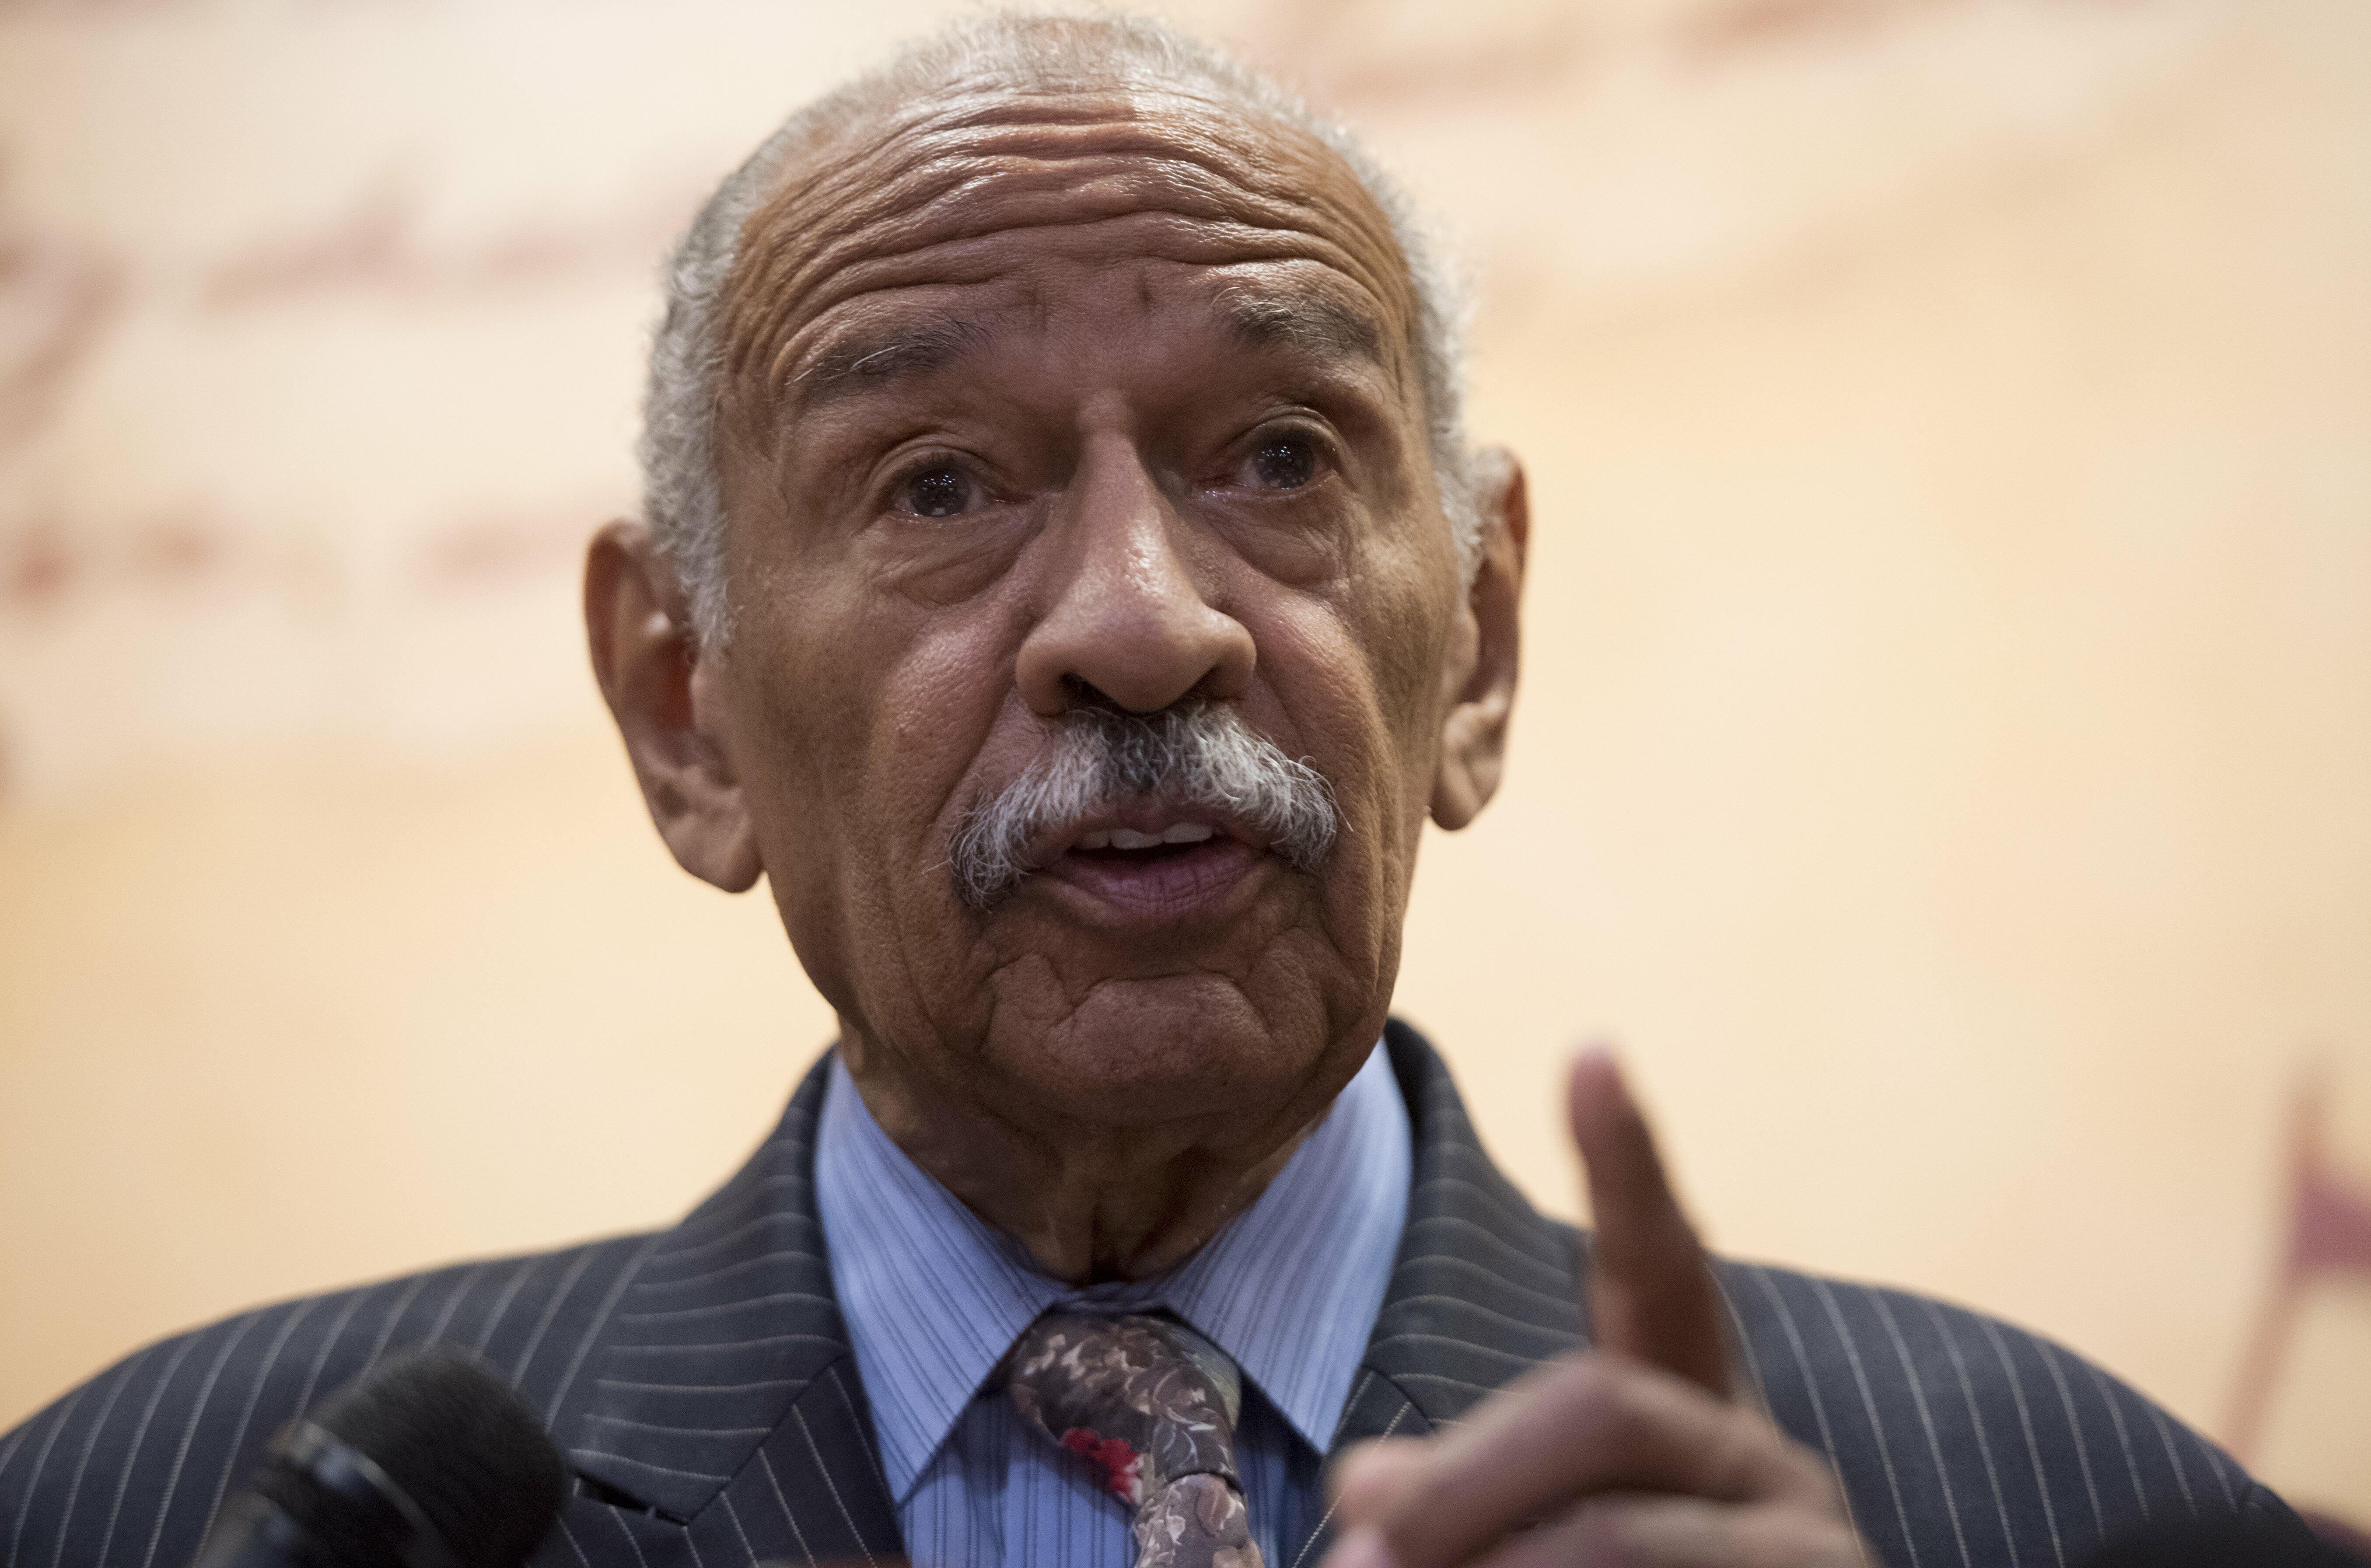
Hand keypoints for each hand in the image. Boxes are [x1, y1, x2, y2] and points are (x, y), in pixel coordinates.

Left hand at [1319, 1050, 1864, 1566]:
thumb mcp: (1546, 1535)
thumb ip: (1467, 1493)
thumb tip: (1357, 1493)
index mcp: (1699, 1418)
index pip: (1666, 1272)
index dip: (1631, 1166)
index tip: (1591, 1053)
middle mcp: (1771, 1471)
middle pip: (1603, 1414)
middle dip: (1465, 1475)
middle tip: (1351, 1517)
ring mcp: (1813, 1558)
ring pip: (1625, 1538)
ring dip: (1486, 1566)